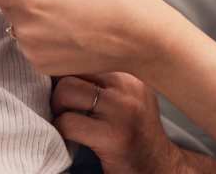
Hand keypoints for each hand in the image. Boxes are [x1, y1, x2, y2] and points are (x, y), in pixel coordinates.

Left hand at [0, 0, 174, 75]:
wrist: (143, 39)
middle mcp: (24, 29)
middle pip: (2, 1)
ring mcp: (32, 52)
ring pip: (17, 20)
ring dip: (33, 10)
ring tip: (70, 5)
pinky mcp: (42, 66)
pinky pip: (30, 41)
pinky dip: (43, 31)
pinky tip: (72, 25)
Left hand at [53, 73, 180, 173]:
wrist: (158, 166)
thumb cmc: (137, 131)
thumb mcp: (131, 94)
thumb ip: (107, 78)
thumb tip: (68, 63)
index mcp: (130, 71)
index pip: (87, 53)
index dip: (69, 66)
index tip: (61, 79)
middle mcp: (128, 84)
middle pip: (74, 66)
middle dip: (59, 84)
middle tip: (61, 103)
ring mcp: (121, 109)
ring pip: (67, 90)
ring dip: (57, 106)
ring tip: (65, 118)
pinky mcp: (111, 135)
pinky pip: (68, 123)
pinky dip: (59, 131)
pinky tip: (69, 137)